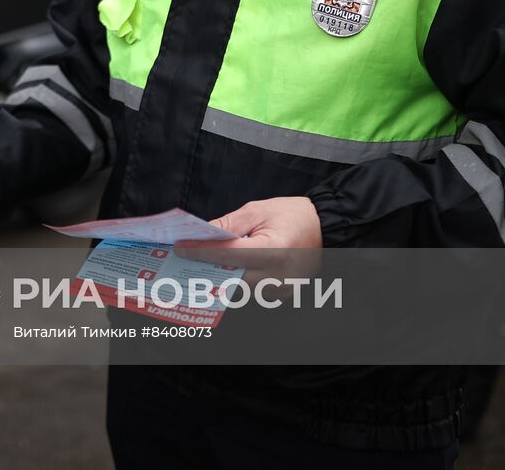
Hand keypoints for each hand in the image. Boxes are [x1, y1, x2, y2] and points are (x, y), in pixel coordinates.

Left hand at [174, 197, 322, 285]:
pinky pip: (252, 292)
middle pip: (231, 279)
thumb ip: (228, 225)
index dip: (202, 251)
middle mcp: (280, 275)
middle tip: (182, 262)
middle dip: (205, 270)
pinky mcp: (283, 294)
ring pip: (240, 290)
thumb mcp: (257, 211)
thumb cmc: (292, 215)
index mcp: (274, 250)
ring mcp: (282, 289)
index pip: (229, 255)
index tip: (181, 248)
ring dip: (217, 279)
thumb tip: (201, 235)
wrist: (323, 227)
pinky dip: (234, 283)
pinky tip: (218, 273)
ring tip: (195, 268)